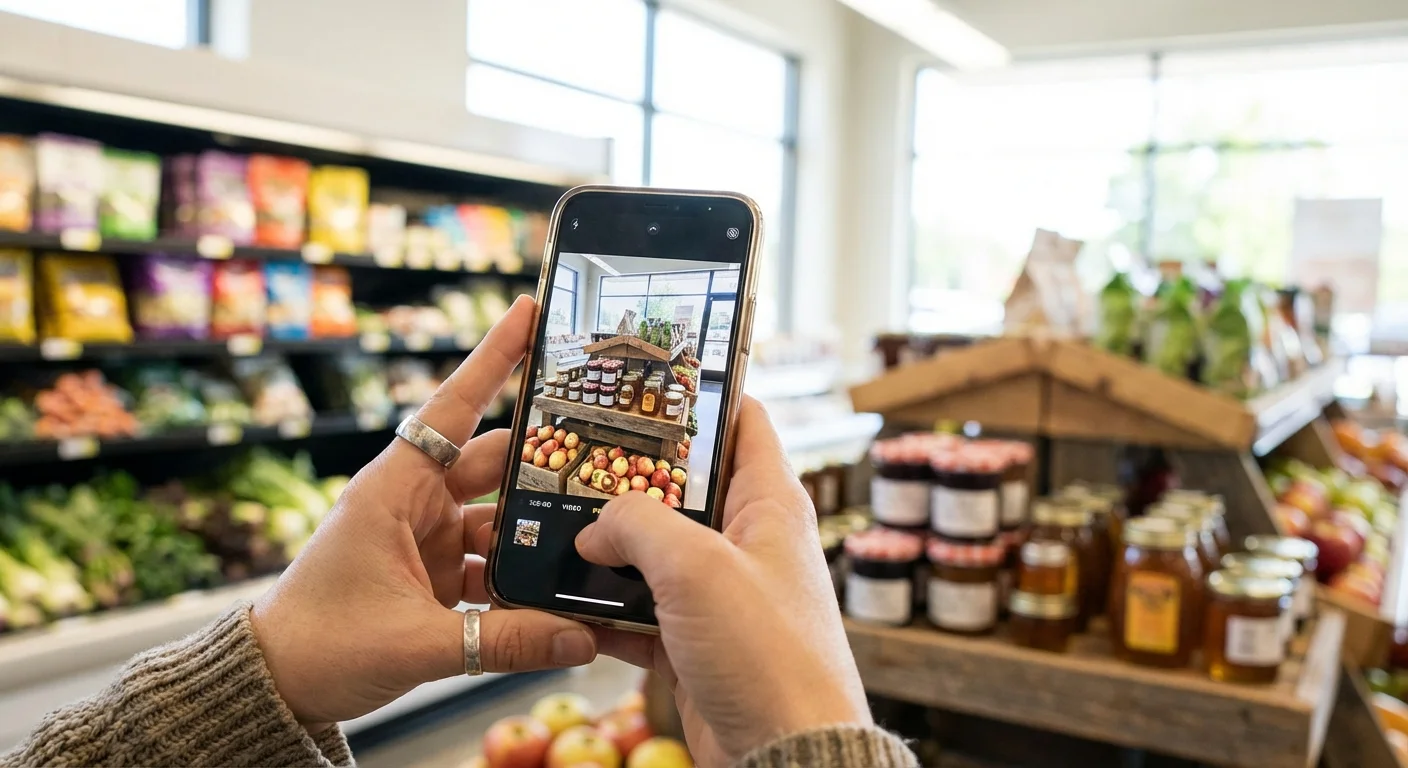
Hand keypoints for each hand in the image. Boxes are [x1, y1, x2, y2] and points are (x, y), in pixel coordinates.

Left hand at [251, 296, 596, 730]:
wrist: (276, 688)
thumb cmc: (319, 644)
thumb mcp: (416, 642)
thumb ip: (503, 642)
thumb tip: (580, 637)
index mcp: (393, 491)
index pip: (452, 409)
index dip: (492, 359)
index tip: (528, 312)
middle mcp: (412, 503)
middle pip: (491, 465)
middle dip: (543, 463)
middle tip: (603, 456)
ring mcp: (425, 538)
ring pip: (497, 519)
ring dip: (534, 532)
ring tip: (589, 539)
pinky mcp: (432, 573)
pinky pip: (490, 563)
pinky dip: (519, 577)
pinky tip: (555, 594)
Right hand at [575, 397, 870, 765]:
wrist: (785, 756)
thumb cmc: (768, 654)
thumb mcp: (696, 567)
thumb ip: (637, 527)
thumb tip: (594, 529)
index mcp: (769, 502)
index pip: (741, 421)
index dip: (697, 394)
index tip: (642, 379)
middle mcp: (748, 540)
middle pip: (682, 487)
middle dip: (627, 477)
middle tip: (572, 458)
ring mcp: (720, 593)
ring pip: (652, 551)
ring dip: (606, 548)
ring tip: (552, 529)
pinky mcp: (696, 641)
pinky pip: (640, 611)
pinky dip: (605, 608)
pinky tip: (564, 602)